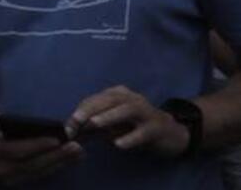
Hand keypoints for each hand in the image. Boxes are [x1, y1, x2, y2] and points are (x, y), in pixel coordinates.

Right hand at [0, 111, 82, 184]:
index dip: (38, 145)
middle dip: (56, 156)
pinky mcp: (17, 183)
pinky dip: (55, 167)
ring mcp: (10, 179)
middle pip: (33, 164)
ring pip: (39, 172)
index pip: (18, 150)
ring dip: (60, 163)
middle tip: (76, 147)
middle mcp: (2, 168)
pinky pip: (39, 175)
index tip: (57, 139)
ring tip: (78, 153)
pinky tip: (69, 160)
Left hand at [68, 85, 188, 157]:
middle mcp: (132, 99)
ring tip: (93, 124)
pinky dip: (130, 137)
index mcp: (119, 95)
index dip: (80, 111)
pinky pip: (143, 132)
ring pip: (127, 110)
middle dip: (90, 109)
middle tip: (75, 122)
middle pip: (110, 100)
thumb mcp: (114, 123)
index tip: (68, 127)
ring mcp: (147, 112)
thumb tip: (72, 129)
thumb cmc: (137, 126)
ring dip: (109, 116)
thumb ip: (95, 124)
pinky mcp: (157, 128)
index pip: (96, 99)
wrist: (171, 133)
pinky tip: (118, 144)